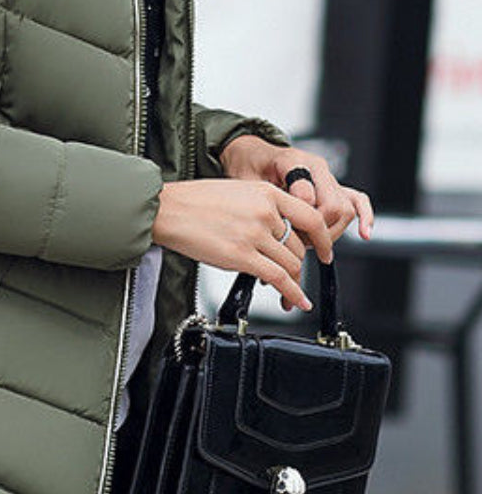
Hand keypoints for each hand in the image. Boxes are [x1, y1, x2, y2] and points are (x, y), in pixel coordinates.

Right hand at [151, 178, 335, 311]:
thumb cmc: (195, 201)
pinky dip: (293, 293)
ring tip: (288, 288)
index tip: (326, 250)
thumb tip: (281, 232)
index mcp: (267, 193)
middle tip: (292, 271)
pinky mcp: (242, 256)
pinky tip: (297, 300)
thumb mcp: (239, 192)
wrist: (168, 209)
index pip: (310, 217)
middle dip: (298, 262)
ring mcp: (254, 234)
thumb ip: (264, 208)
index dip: (324, 238)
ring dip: (292, 279)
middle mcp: (265, 212)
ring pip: (291, 264)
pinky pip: (279, 278)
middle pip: (300, 245)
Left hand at [219, 136, 373, 242]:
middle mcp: (316, 168)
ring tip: (309, 240)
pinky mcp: (334, 187)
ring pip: (345, 210)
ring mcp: (327, 178)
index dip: (300, 221)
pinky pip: (357, 200)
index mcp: (295, 161)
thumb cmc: (249, 166)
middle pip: (334, 207)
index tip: (288, 233)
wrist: (253, 156)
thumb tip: (302, 204)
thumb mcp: (248, 179)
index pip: (310, 198)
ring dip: (330, 232)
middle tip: (297, 242)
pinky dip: (365, 216)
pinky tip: (364, 233)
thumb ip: (269, 193)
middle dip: (318, 231)